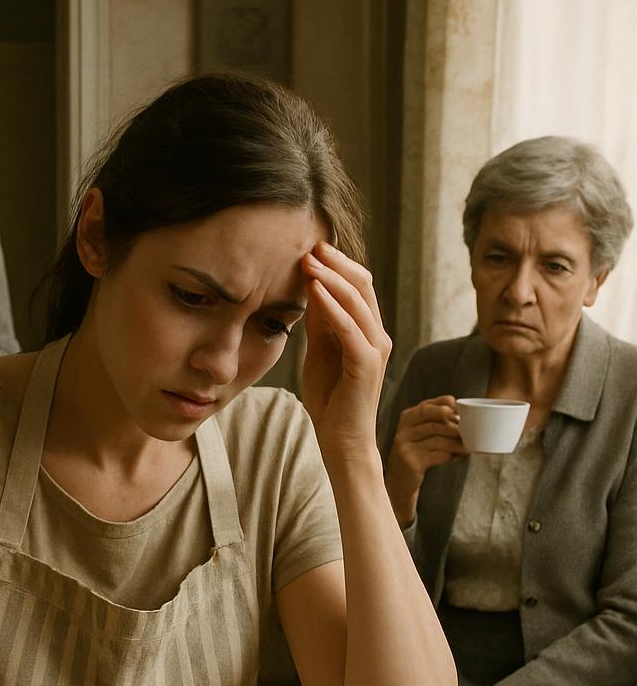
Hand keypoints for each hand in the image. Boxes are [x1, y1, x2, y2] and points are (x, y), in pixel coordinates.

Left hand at [299, 242, 391, 463]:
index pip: (357, 286)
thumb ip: (319, 322)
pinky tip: (315, 290)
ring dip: (331, 278)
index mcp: (367, 330)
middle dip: (336, 263)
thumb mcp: (319, 351)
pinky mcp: (367, 365)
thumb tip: (311, 287)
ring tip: (308, 262)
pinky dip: (332, 307)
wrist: (341, 440)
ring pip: (357, 302)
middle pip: (362, 285)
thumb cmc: (330, 399)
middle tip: (311, 245)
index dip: (336, 265)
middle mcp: (377, 335)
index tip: (310, 248)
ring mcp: (375, 349)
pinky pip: (350, 328)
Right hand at [385, 395, 467, 526]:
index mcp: (406, 420)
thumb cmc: (415, 454)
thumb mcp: (420, 434)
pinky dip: (450, 455)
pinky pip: (436, 456)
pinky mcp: (411, 463)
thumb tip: (457, 410)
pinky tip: (458, 456)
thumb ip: (434, 421)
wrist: (399, 482)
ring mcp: (405, 448)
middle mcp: (403, 432)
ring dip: (456, 443)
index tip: (457, 407)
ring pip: (437, 440)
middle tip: (467, 429)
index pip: (425, 407)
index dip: (442, 405)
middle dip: (452, 425)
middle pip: (432, 423)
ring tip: (467, 445)